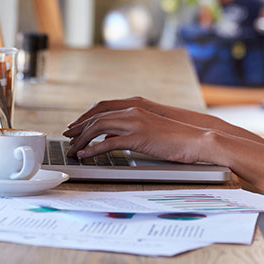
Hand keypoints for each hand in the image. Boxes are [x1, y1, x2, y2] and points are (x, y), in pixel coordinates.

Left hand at [63, 105, 212, 162]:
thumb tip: (116, 137)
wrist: (197, 139)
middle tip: (67, 138)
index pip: (102, 108)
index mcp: (136, 107)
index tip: (75, 127)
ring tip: (72, 150)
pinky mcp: (138, 138)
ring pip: (99, 128)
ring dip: (82, 139)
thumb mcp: (152, 127)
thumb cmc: (177, 137)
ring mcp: (135, 123)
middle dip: (78, 127)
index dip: (85, 117)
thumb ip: (134, 128)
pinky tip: (85, 156)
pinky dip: (93, 150)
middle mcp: (133, 111)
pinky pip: (108, 143)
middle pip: (96, 116)